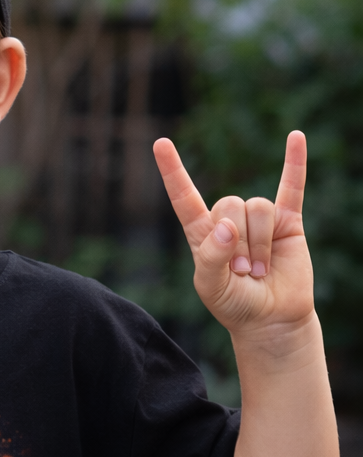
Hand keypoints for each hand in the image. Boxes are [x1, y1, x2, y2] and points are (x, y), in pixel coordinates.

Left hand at [153, 131, 312, 339]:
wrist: (270, 319)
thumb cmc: (234, 304)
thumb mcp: (211, 287)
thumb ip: (211, 257)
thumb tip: (227, 226)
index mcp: (202, 234)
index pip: (184, 197)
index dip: (173, 171)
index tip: (160, 144)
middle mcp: (228, 221)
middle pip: (230, 204)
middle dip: (237, 243)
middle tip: (241, 273)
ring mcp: (258, 220)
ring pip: (259, 208)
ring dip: (260, 245)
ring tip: (259, 270)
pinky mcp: (288, 221)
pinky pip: (292, 186)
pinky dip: (295, 162)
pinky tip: (296, 137)